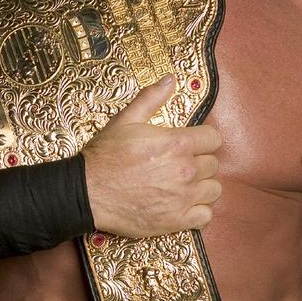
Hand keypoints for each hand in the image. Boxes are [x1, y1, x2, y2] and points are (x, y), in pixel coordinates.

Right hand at [81, 75, 222, 237]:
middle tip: (179, 165)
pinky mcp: (177, 220)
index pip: (214, 139)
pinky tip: (183, 205)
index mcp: (177, 143)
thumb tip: (171, 79)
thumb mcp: (126, 120)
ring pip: (213, 189)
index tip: (192, 144)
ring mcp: (183, 198)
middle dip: (199, 162)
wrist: (87, 192)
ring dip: (202, 186)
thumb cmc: (105, 155)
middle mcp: (186, 170)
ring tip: (184, 185)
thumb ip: (152, 98)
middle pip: (213, 164)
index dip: (203, 140)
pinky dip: (198, 211)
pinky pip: (205, 216)